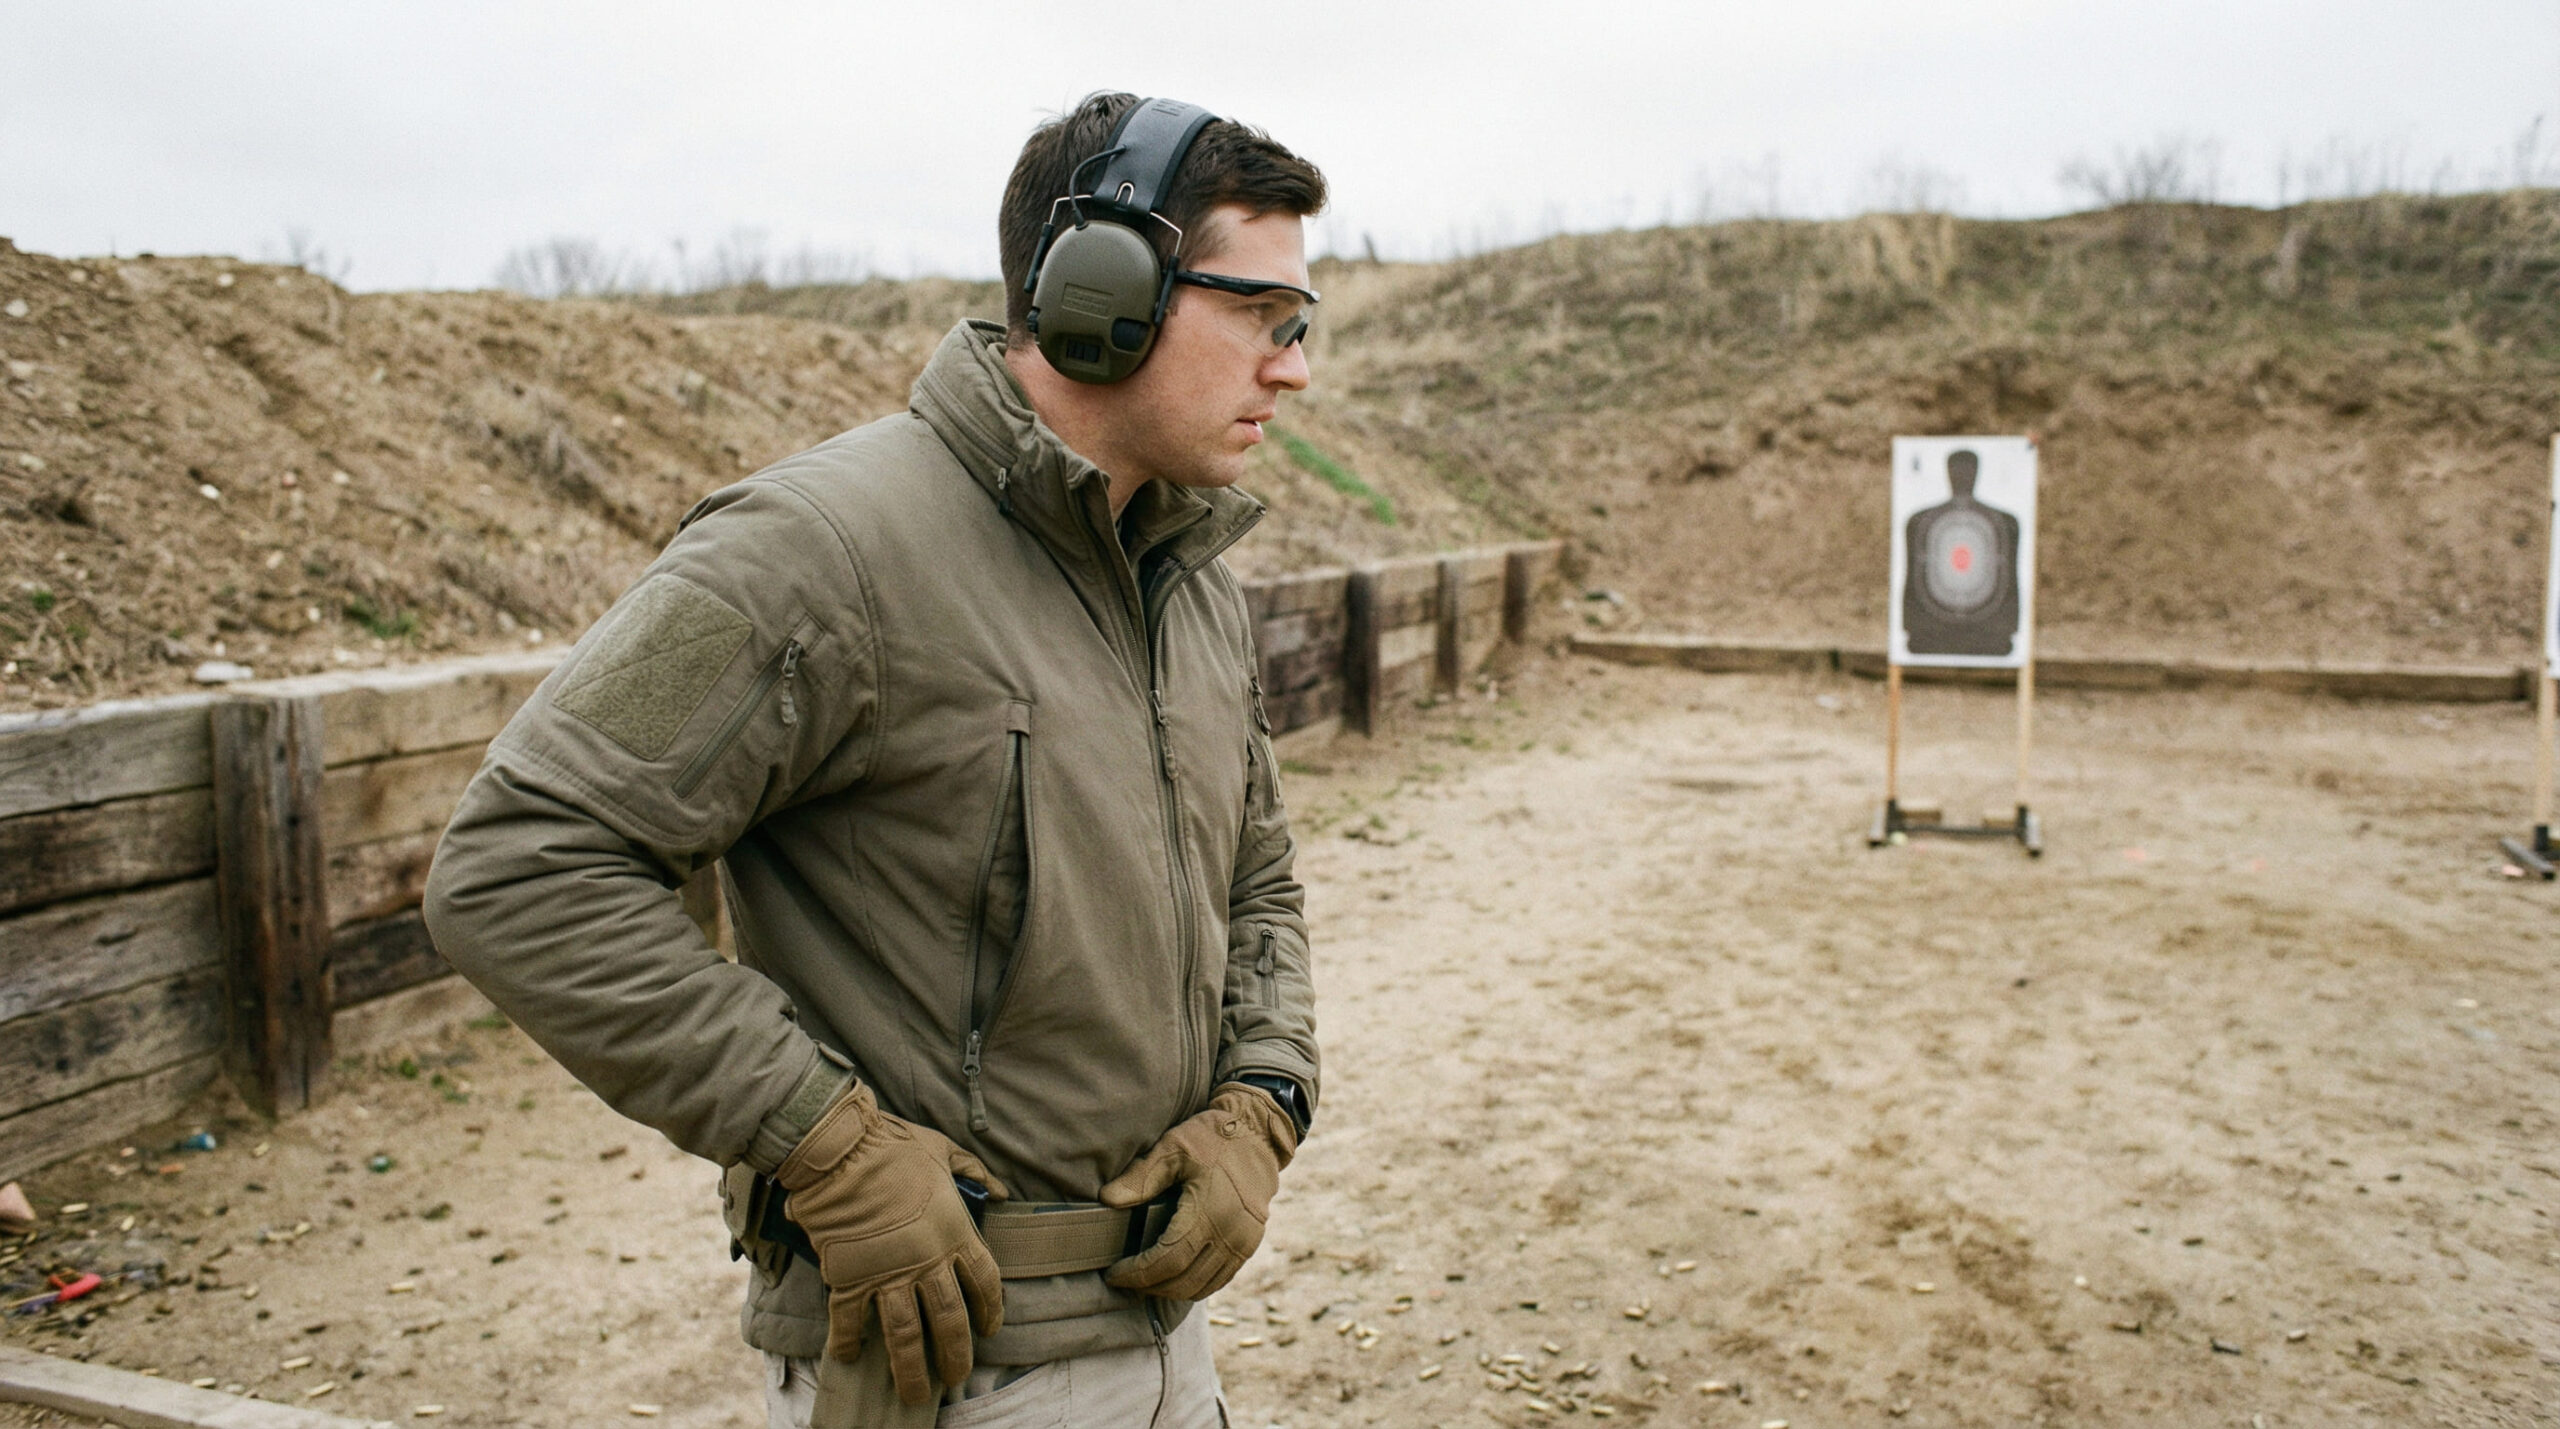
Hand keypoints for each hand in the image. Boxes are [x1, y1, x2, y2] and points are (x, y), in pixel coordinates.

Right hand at [774, 1082, 1009, 1405]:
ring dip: (911, 1369)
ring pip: (906, 1335)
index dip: (990, 1310)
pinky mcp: (851, 1278)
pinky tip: (848, 1356)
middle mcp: (927, 1261)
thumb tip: (1002, 1189)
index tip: (989, 1330)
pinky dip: (848, 1342)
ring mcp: (889, 1274)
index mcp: (955, 1232)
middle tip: (954, 1378)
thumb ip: (975, 1172)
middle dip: (955, 1356)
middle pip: (950, 1321)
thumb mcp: (944, 1151)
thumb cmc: (894, 1146)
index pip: (985, 1283)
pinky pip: (850, 1320)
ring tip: (915, 1394)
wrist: (842, 1150)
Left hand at [1098, 1083, 1298, 1300]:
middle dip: (1150, 1286)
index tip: (1114, 1274)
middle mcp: (1231, 1235)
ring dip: (1170, 1290)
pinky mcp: (1249, 1246)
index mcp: (1210, 1213)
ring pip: (1201, 1287)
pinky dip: (1193, 1285)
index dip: (1138, 1273)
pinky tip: (1172, 1276)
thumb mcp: (1173, 1148)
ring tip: (1144, 1280)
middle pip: (1184, 1281)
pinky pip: (1218, 1280)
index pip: (1168, 1261)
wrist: (1259, 1135)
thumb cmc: (1213, 1138)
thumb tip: (1106, 1200)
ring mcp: (1244, 1244)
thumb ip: (1140, 1177)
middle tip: (1124, 1279)